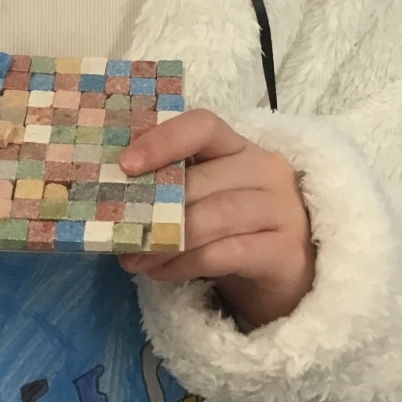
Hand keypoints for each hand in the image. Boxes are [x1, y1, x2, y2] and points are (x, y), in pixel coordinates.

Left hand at [116, 109, 314, 326]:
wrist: (288, 276)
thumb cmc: (237, 230)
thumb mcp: (207, 199)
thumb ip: (174, 190)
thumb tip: (113, 199)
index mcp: (240, 147)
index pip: (203, 126)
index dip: (163, 140)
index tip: (125, 165)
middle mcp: (266, 170)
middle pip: (201, 180)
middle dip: (154, 210)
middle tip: (119, 234)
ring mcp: (282, 210)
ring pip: (213, 217)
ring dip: (166, 242)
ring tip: (136, 260)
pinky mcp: (284, 251)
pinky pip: (225, 253)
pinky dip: (186, 264)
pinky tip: (162, 274)